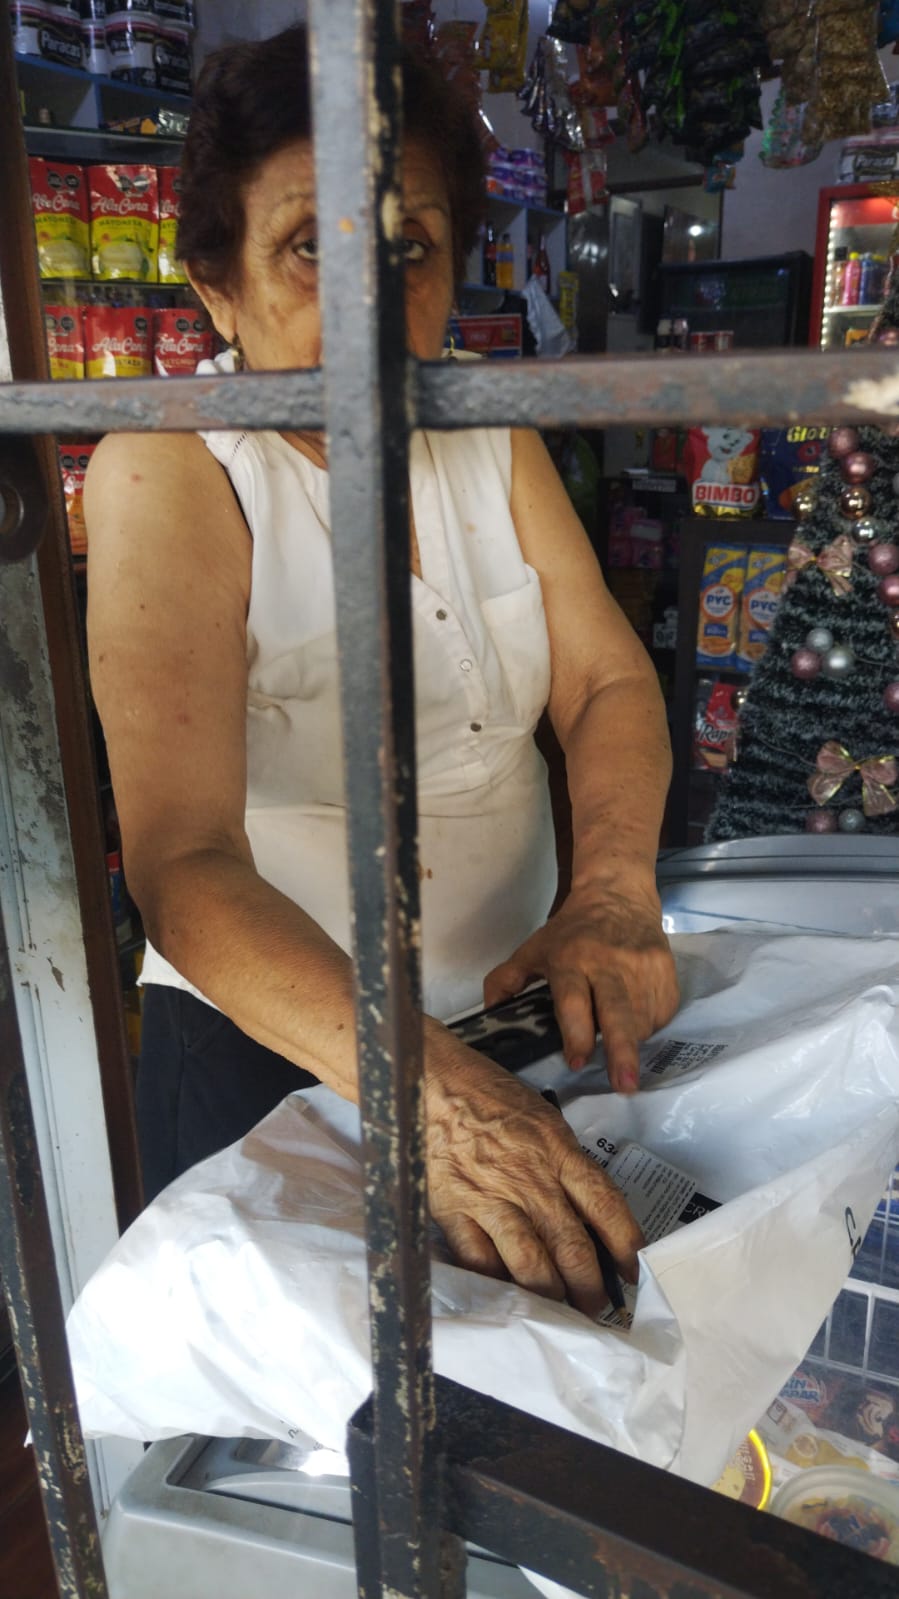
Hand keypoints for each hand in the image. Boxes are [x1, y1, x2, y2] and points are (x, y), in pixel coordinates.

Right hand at [424, 1029, 642, 1317]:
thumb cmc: (487, 1093)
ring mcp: (490, 1199)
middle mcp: (530, 1180)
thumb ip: (563, 1161)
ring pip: (530, 1263)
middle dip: (590, 1287)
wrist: (429, 1081)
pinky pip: (480, 1261)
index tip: (635, 1272)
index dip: (627, 1245)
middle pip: (571, 1246)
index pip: (605, 1205)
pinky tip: (509, 1298)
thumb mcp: (541, 1118)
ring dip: (550, 1295)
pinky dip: (497, 1284)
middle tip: (599, 1309)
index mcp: (557, 1151)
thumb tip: (584, 1208)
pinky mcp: (453, 1210)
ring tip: (560, 1312)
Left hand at [483, 880, 678, 1093]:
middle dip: (622, 1052)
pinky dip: (647, 1026)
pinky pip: (659, 1013)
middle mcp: (610, 963)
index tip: (577, 1061)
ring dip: (629, 1042)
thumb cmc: (571, 930)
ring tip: (619, 1042)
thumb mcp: (532, 950)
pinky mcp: (665, 971)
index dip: (577, 1033)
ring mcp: (642, 967)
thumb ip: (505, 981)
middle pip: (617, 1012)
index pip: (574, 1001)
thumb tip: (488, 1015)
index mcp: (572, 959)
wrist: (618, 894)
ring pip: (640, 1020)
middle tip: (624, 1086)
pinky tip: (634, 1018)